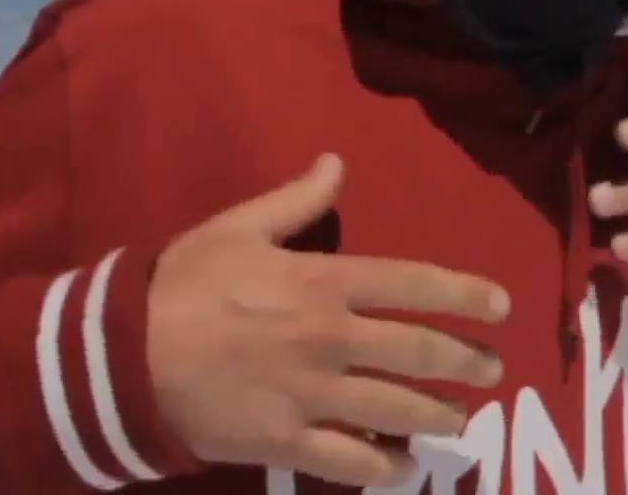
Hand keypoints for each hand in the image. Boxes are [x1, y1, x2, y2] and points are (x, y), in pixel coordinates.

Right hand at [147, 154, 509, 487]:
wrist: (126, 353)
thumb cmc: (182, 283)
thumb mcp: (235, 227)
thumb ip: (295, 201)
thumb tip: (337, 163)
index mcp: (322, 282)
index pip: (413, 283)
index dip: (465, 294)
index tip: (501, 306)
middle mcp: (331, 340)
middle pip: (421, 353)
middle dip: (467, 362)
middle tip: (491, 370)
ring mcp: (313, 396)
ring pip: (400, 412)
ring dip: (440, 416)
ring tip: (458, 420)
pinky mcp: (289, 442)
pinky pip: (355, 462)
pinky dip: (388, 467)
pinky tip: (403, 465)